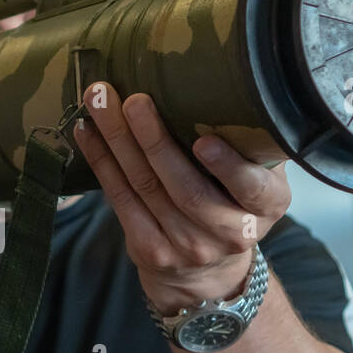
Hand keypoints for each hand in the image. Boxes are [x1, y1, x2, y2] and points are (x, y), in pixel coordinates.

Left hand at [72, 82, 291, 313]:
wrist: (208, 271)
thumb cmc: (233, 200)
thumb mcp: (259, 177)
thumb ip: (252, 143)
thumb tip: (226, 81)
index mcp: (265, 207)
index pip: (250, 188)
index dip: (228, 167)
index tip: (205, 140)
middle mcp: (229, 232)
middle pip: (185, 187)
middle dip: (154, 140)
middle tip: (133, 100)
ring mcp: (187, 246)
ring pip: (145, 188)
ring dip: (117, 141)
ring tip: (99, 102)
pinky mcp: (150, 250)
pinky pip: (120, 200)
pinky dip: (101, 162)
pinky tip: (87, 132)